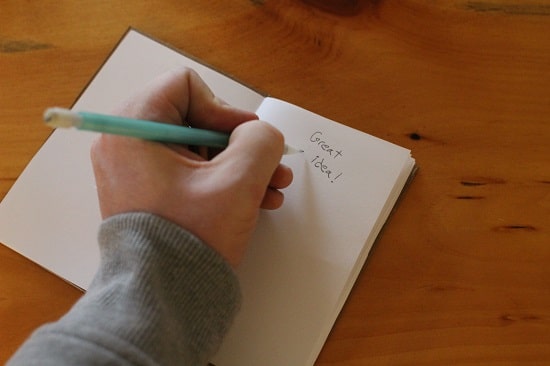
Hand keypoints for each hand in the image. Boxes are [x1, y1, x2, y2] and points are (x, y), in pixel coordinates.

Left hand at [90, 67, 292, 266]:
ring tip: (272, 188)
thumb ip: (261, 141)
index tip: (245, 140)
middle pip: (196, 119)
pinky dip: (223, 182)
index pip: (185, 86)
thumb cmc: (191, 238)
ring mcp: (137, 171)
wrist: (163, 300)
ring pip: (199, 149)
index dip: (224, 108)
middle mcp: (127, 145)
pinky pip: (191, 173)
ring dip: (240, 166)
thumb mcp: (238, 182)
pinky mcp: (149, 193)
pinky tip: (256, 200)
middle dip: (241, 145)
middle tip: (273, 166)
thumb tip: (262, 134)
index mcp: (132, 130)